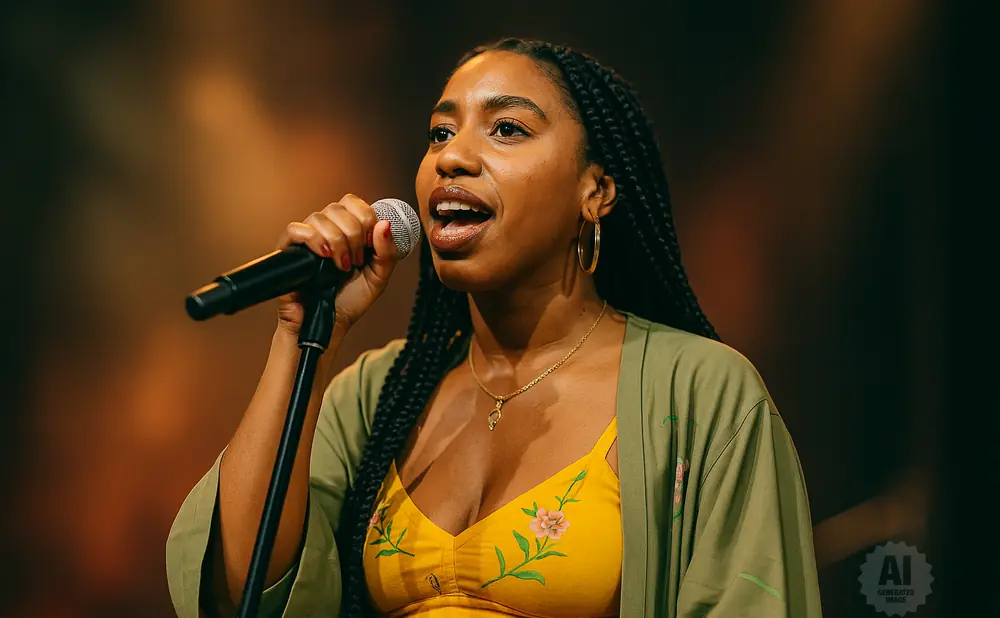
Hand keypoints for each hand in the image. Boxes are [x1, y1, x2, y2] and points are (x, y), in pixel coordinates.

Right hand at [273, 194, 398, 334]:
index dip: (365, 217)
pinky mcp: (288, 250)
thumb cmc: (349, 302)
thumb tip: (384, 224)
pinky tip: (324, 257)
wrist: (328, 325)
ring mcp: (306, 239)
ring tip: (341, 267)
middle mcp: (326, 230)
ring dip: (337, 242)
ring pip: (319, 217)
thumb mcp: (378, 277)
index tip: (370, 243)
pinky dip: (314, 239)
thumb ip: (387, 252)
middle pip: (338, 207)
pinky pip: (296, 229)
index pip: (353, 202)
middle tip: (355, 261)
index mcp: (346, 231)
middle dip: (354, 234)